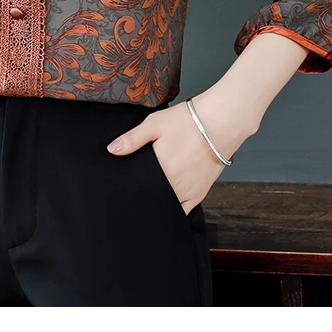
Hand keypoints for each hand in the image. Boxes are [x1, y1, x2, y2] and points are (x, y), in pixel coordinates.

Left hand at [106, 91, 255, 213]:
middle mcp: (173, 186)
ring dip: (157, 204)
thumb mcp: (154, 124)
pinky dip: (174, 209)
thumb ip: (132, 139)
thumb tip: (112, 150)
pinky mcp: (199, 194)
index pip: (137, 189)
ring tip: (150, 195)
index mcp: (160, 170)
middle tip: (135, 192)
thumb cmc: (187, 121)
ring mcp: (187, 193)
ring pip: (165, 207)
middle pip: (151, 199)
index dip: (129, 190)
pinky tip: (166, 203)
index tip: (122, 190)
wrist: (219, 123)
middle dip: (142, 197)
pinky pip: (183, 211)